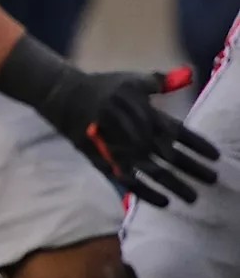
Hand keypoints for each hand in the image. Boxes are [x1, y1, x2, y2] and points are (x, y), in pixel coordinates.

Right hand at [33, 61, 219, 207]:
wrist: (62, 96)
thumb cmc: (101, 87)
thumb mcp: (130, 80)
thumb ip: (159, 82)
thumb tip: (187, 75)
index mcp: (143, 112)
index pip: (177, 132)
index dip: (198, 145)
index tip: (216, 157)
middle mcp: (134, 133)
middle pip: (169, 155)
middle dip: (193, 169)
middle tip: (213, 180)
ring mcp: (118, 148)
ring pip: (152, 172)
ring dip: (175, 186)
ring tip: (192, 198)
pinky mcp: (103, 160)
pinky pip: (127, 181)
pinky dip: (146, 193)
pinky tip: (163, 202)